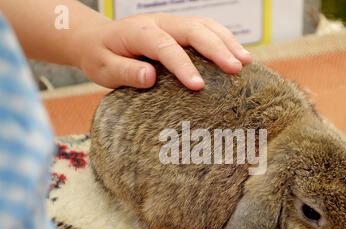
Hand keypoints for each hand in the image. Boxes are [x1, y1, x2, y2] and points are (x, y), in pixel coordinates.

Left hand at [74, 13, 251, 89]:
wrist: (98, 39)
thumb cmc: (101, 56)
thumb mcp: (104, 69)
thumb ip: (125, 72)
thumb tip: (150, 77)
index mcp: (139, 32)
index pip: (166, 47)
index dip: (184, 66)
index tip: (199, 86)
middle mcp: (159, 22)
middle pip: (194, 30)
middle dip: (217, 49)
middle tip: (236, 69)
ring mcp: (172, 23)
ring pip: (205, 26)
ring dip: (227, 42)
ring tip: (245, 62)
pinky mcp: (180, 29)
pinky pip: (206, 29)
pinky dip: (223, 40)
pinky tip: (236, 54)